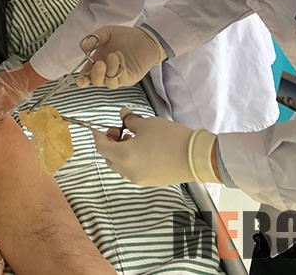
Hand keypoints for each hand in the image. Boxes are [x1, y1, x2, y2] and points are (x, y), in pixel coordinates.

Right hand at [76, 26, 165, 88]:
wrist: (145, 37)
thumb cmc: (124, 35)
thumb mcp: (107, 32)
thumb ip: (94, 38)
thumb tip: (83, 46)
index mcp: (97, 62)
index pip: (86, 75)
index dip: (82, 80)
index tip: (80, 80)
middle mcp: (106, 72)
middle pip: (97, 81)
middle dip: (96, 74)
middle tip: (100, 63)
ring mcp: (118, 76)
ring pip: (109, 83)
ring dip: (110, 70)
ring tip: (114, 54)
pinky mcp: (129, 78)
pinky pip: (121, 79)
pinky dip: (119, 69)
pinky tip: (121, 57)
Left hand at [93, 108, 219, 185]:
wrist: (197, 157)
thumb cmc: (171, 139)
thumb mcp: (147, 123)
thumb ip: (130, 119)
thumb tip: (123, 114)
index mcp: (123, 156)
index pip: (101, 147)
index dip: (98, 136)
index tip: (98, 129)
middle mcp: (128, 171)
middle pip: (109, 158)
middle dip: (110, 143)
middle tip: (120, 130)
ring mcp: (140, 179)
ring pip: (121, 166)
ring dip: (120, 152)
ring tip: (133, 138)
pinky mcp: (151, 182)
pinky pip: (134, 171)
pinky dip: (132, 160)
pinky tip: (143, 149)